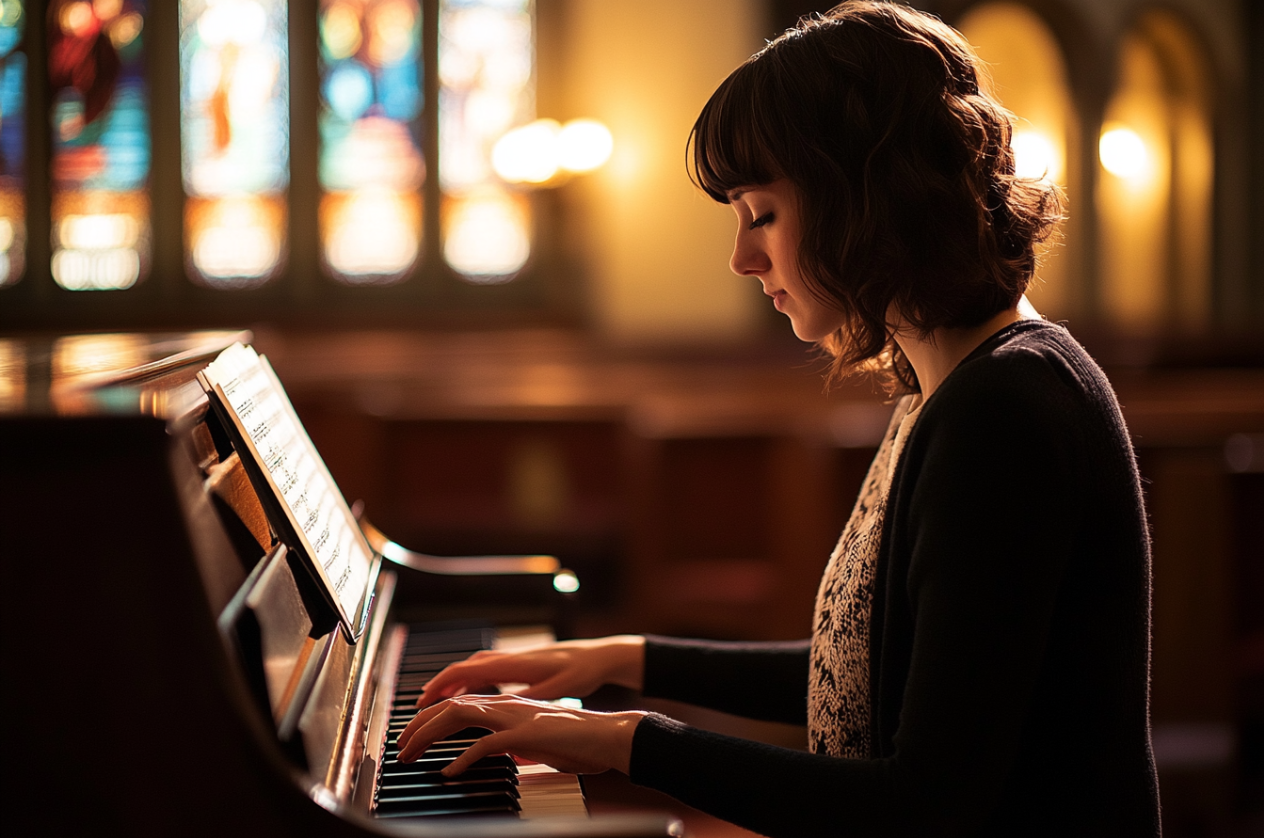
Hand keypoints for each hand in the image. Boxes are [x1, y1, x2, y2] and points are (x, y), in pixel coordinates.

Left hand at [396, 694, 646, 774]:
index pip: (460, 703)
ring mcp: (516, 717)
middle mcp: (508, 705)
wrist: (610, 736)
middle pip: (452, 705)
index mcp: (509, 705)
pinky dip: (463, 759)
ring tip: (412, 754)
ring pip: (461, 716)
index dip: (431, 717)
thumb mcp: (538, 741)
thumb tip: (498, 753)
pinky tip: (449, 773)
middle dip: (419, 725)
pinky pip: (486, 745)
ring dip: (430, 735)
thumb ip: (515, 743)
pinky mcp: (526, 734)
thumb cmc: (579, 741)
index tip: (412, 735)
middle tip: (400, 747)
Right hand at [415, 635, 645, 707]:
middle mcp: (507, 658)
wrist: (597, 656)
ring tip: (435, 701)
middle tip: (419, 707)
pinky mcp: (518, 664)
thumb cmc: (579, 671)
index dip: (440, 686)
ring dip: (451, 683)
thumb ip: (527, 699)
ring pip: (471, 668)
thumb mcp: (555, 690)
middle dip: (438, 686)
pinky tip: (466, 693)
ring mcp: (512, 660)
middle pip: (462, 669)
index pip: (465, 671)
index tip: (422, 701)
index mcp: (511, 664)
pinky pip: (484, 670)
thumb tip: (501, 709)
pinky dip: (468, 680)